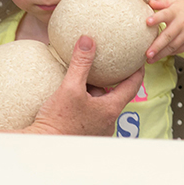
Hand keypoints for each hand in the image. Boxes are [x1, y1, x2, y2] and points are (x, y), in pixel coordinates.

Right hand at [25, 35, 142, 135]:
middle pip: (114, 94)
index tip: (139, 59)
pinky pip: (90, 111)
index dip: (137, 71)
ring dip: (95, 90)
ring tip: (84, 77)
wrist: (44, 143)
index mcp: (110, 109)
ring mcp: (97, 128)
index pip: (132, 86)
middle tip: (107, 64)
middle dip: (110, 79)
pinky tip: (73, 94)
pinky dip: (86, 99)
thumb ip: (81, 63)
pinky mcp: (85, 130)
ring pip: (101, 103)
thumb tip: (88, 40)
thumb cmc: (58, 121)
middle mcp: (107, 120)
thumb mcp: (70, 87)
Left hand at [145, 0, 183, 63]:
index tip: (147, 22)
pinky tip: (160, 56)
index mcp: (176, 12)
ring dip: (161, 54)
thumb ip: (162, 2)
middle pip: (168, 36)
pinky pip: (178, 50)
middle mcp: (181, 24)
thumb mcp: (176, 2)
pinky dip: (169, 54)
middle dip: (157, 46)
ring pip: (172, 46)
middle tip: (147, 53)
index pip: (165, 14)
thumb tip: (148, 2)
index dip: (156, 18)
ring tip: (150, 60)